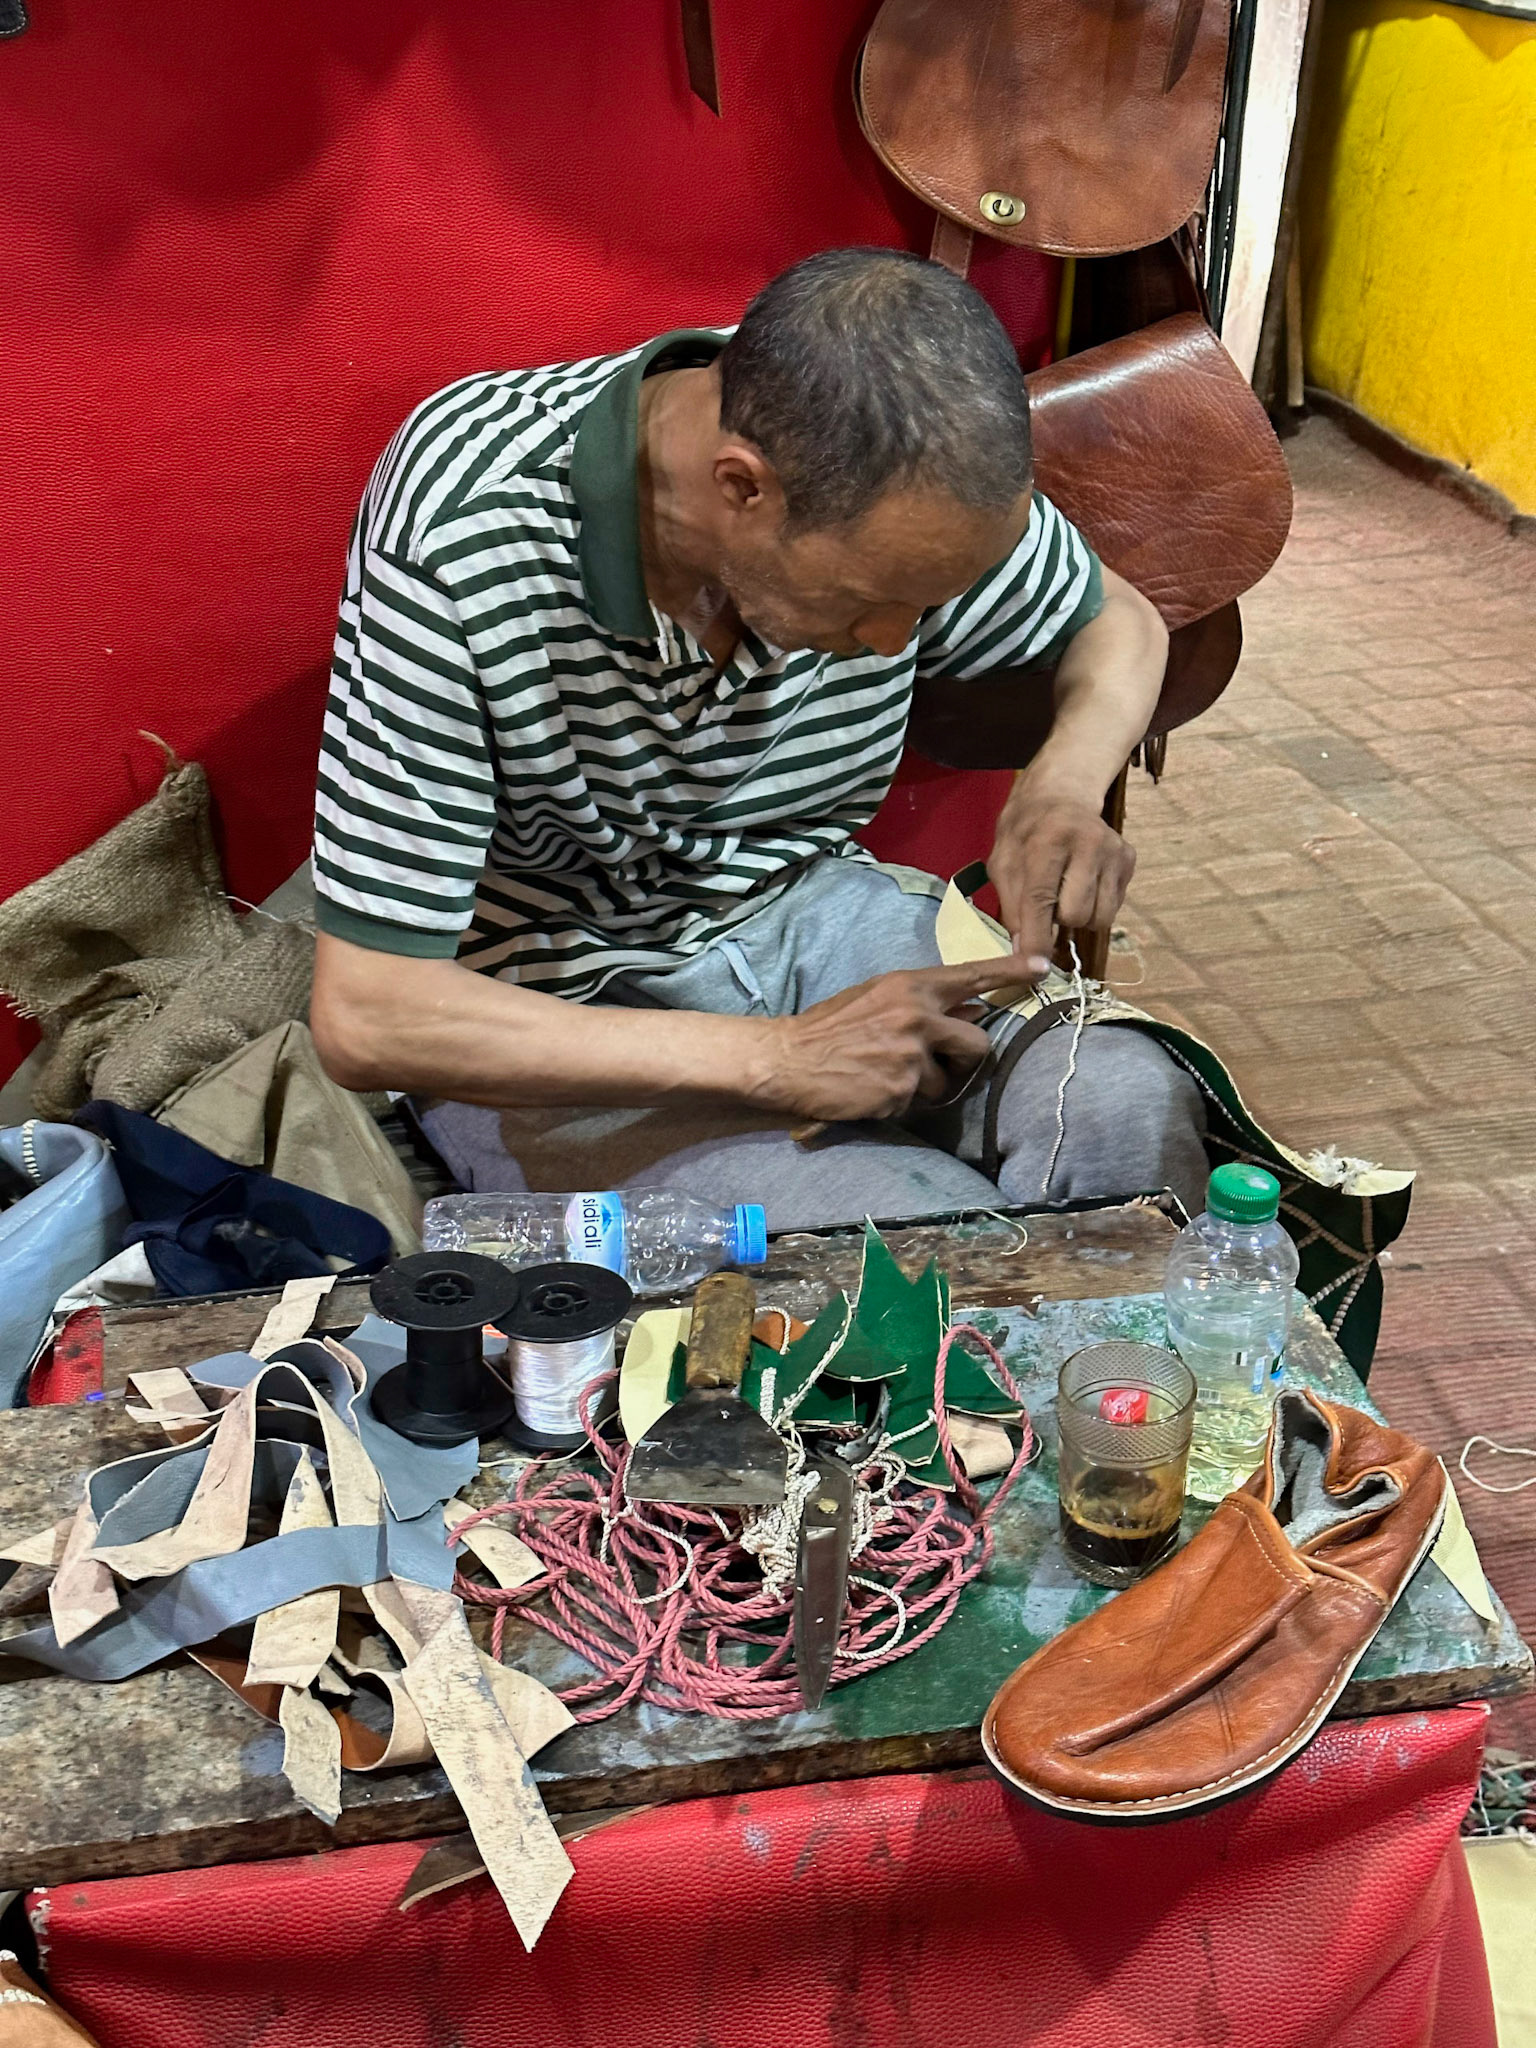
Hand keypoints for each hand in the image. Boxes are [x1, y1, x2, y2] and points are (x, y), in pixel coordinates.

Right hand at [756, 955, 1045, 1122]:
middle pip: (978, 1043)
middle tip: (938, 1069)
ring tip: (889, 1079)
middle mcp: (916, 1014)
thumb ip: (923, 1005)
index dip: (1009, 972)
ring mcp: (910, 1052)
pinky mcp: (901, 1087)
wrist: (786, 1060)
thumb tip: (973, 1012)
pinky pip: (921, 1101)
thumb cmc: (828, 1030)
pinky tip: (873, 1091)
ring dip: (928, 1087)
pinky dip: (902, 1102)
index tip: (1042, 968)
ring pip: (949, 1080)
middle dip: (965, 1063)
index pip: (970, 975)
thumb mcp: (876, 1000)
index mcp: (909, 986)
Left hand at [987, 790, 1135, 963]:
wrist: (1061, 796)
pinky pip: (1113, 908)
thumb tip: (1025, 952)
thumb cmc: (1025, 833)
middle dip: (1058, 920)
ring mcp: (1113, 850)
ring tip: (1066, 892)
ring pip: (1100, 918)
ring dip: (1079, 917)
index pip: (1041, 899)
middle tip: (1048, 900)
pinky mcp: (1129, 858)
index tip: (1036, 966)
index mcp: (1047, 840)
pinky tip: (1083, 884)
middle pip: (1076, 915)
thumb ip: (1011, 907)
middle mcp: (1087, 842)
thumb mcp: (1002, 863)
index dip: (1037, 938)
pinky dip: (1095, 907)